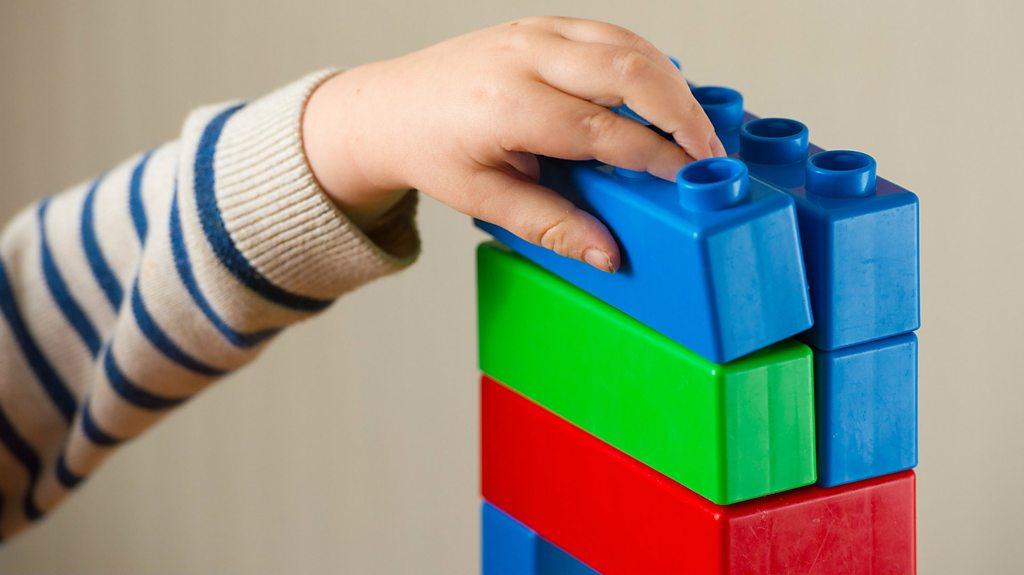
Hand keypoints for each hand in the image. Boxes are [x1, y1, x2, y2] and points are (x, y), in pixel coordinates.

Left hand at [303, 16, 724, 271]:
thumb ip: (552, 226)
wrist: (390, 108)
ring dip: (672, 85)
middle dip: (682, 114)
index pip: (604, 130)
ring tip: (697, 130)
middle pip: (629, 71)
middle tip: (711, 154)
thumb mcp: (485, 200)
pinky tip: (663, 96)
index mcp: (509, 105)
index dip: (656, 157)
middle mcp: (525, 56)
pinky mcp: (543, 24)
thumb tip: (609, 253)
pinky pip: (611, 34)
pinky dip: (646, 63)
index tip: (689, 182)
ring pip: (628, 45)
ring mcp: (535, 31)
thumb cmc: (432, 151)